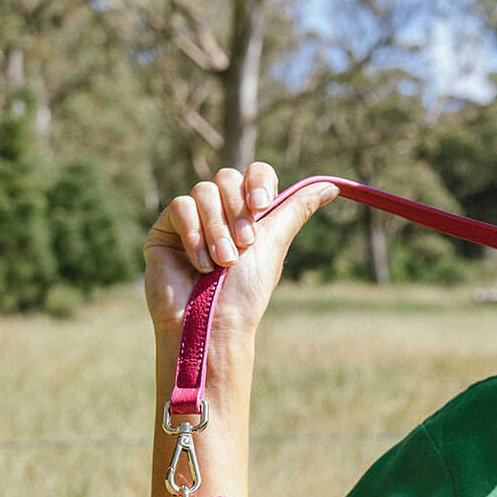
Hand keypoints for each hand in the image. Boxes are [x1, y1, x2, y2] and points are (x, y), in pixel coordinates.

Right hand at [143, 162, 338, 333]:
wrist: (213, 323)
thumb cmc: (246, 291)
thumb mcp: (275, 243)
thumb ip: (298, 209)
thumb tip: (332, 186)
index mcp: (247, 213)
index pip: (254, 173)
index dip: (258, 181)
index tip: (263, 206)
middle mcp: (218, 212)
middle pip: (226, 177)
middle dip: (237, 212)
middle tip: (245, 244)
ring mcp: (190, 220)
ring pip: (203, 191)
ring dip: (218, 229)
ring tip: (224, 262)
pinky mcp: (164, 230)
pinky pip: (180, 208)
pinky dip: (194, 236)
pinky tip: (201, 265)